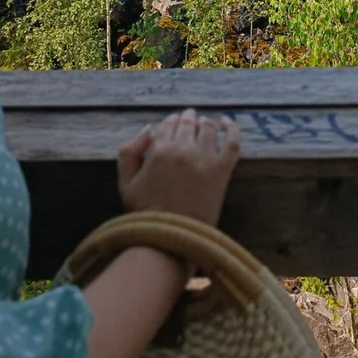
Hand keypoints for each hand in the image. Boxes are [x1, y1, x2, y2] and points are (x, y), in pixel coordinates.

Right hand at [118, 109, 240, 225]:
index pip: (167, 124)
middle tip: (188, 119)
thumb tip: (148, 129)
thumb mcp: (125, 182)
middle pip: (187, 123)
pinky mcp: (222, 170)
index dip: (170, 122)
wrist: (171, 238)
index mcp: (159, 150)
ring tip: (203, 124)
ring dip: (203, 122)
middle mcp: (183, 150)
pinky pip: (232, 141)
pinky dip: (231, 128)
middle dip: (187, 118)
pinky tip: (227, 123)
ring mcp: (205, 158)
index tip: (173, 124)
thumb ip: (128, 152)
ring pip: (207, 127)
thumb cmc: (146, 213)